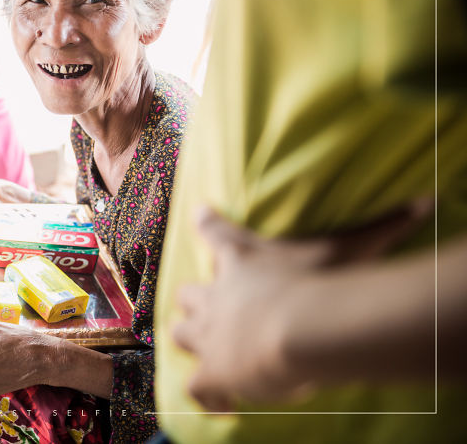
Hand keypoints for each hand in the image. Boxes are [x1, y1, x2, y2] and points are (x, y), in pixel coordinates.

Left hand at [172, 201, 431, 411]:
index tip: (199, 212)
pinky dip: (209, 396)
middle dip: (193, 300)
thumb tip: (424, 201)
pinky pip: (199, 388)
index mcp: (241, 259)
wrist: (299, 328)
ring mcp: (209, 335)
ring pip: (182, 334)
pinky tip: (222, 404)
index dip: (206, 223)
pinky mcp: (212, 373)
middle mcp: (216, 295)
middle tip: (200, 304)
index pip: (215, 232)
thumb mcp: (350, 247)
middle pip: (188, 293)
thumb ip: (385, 225)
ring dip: (191, 341)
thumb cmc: (322, 281)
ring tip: (202, 350)